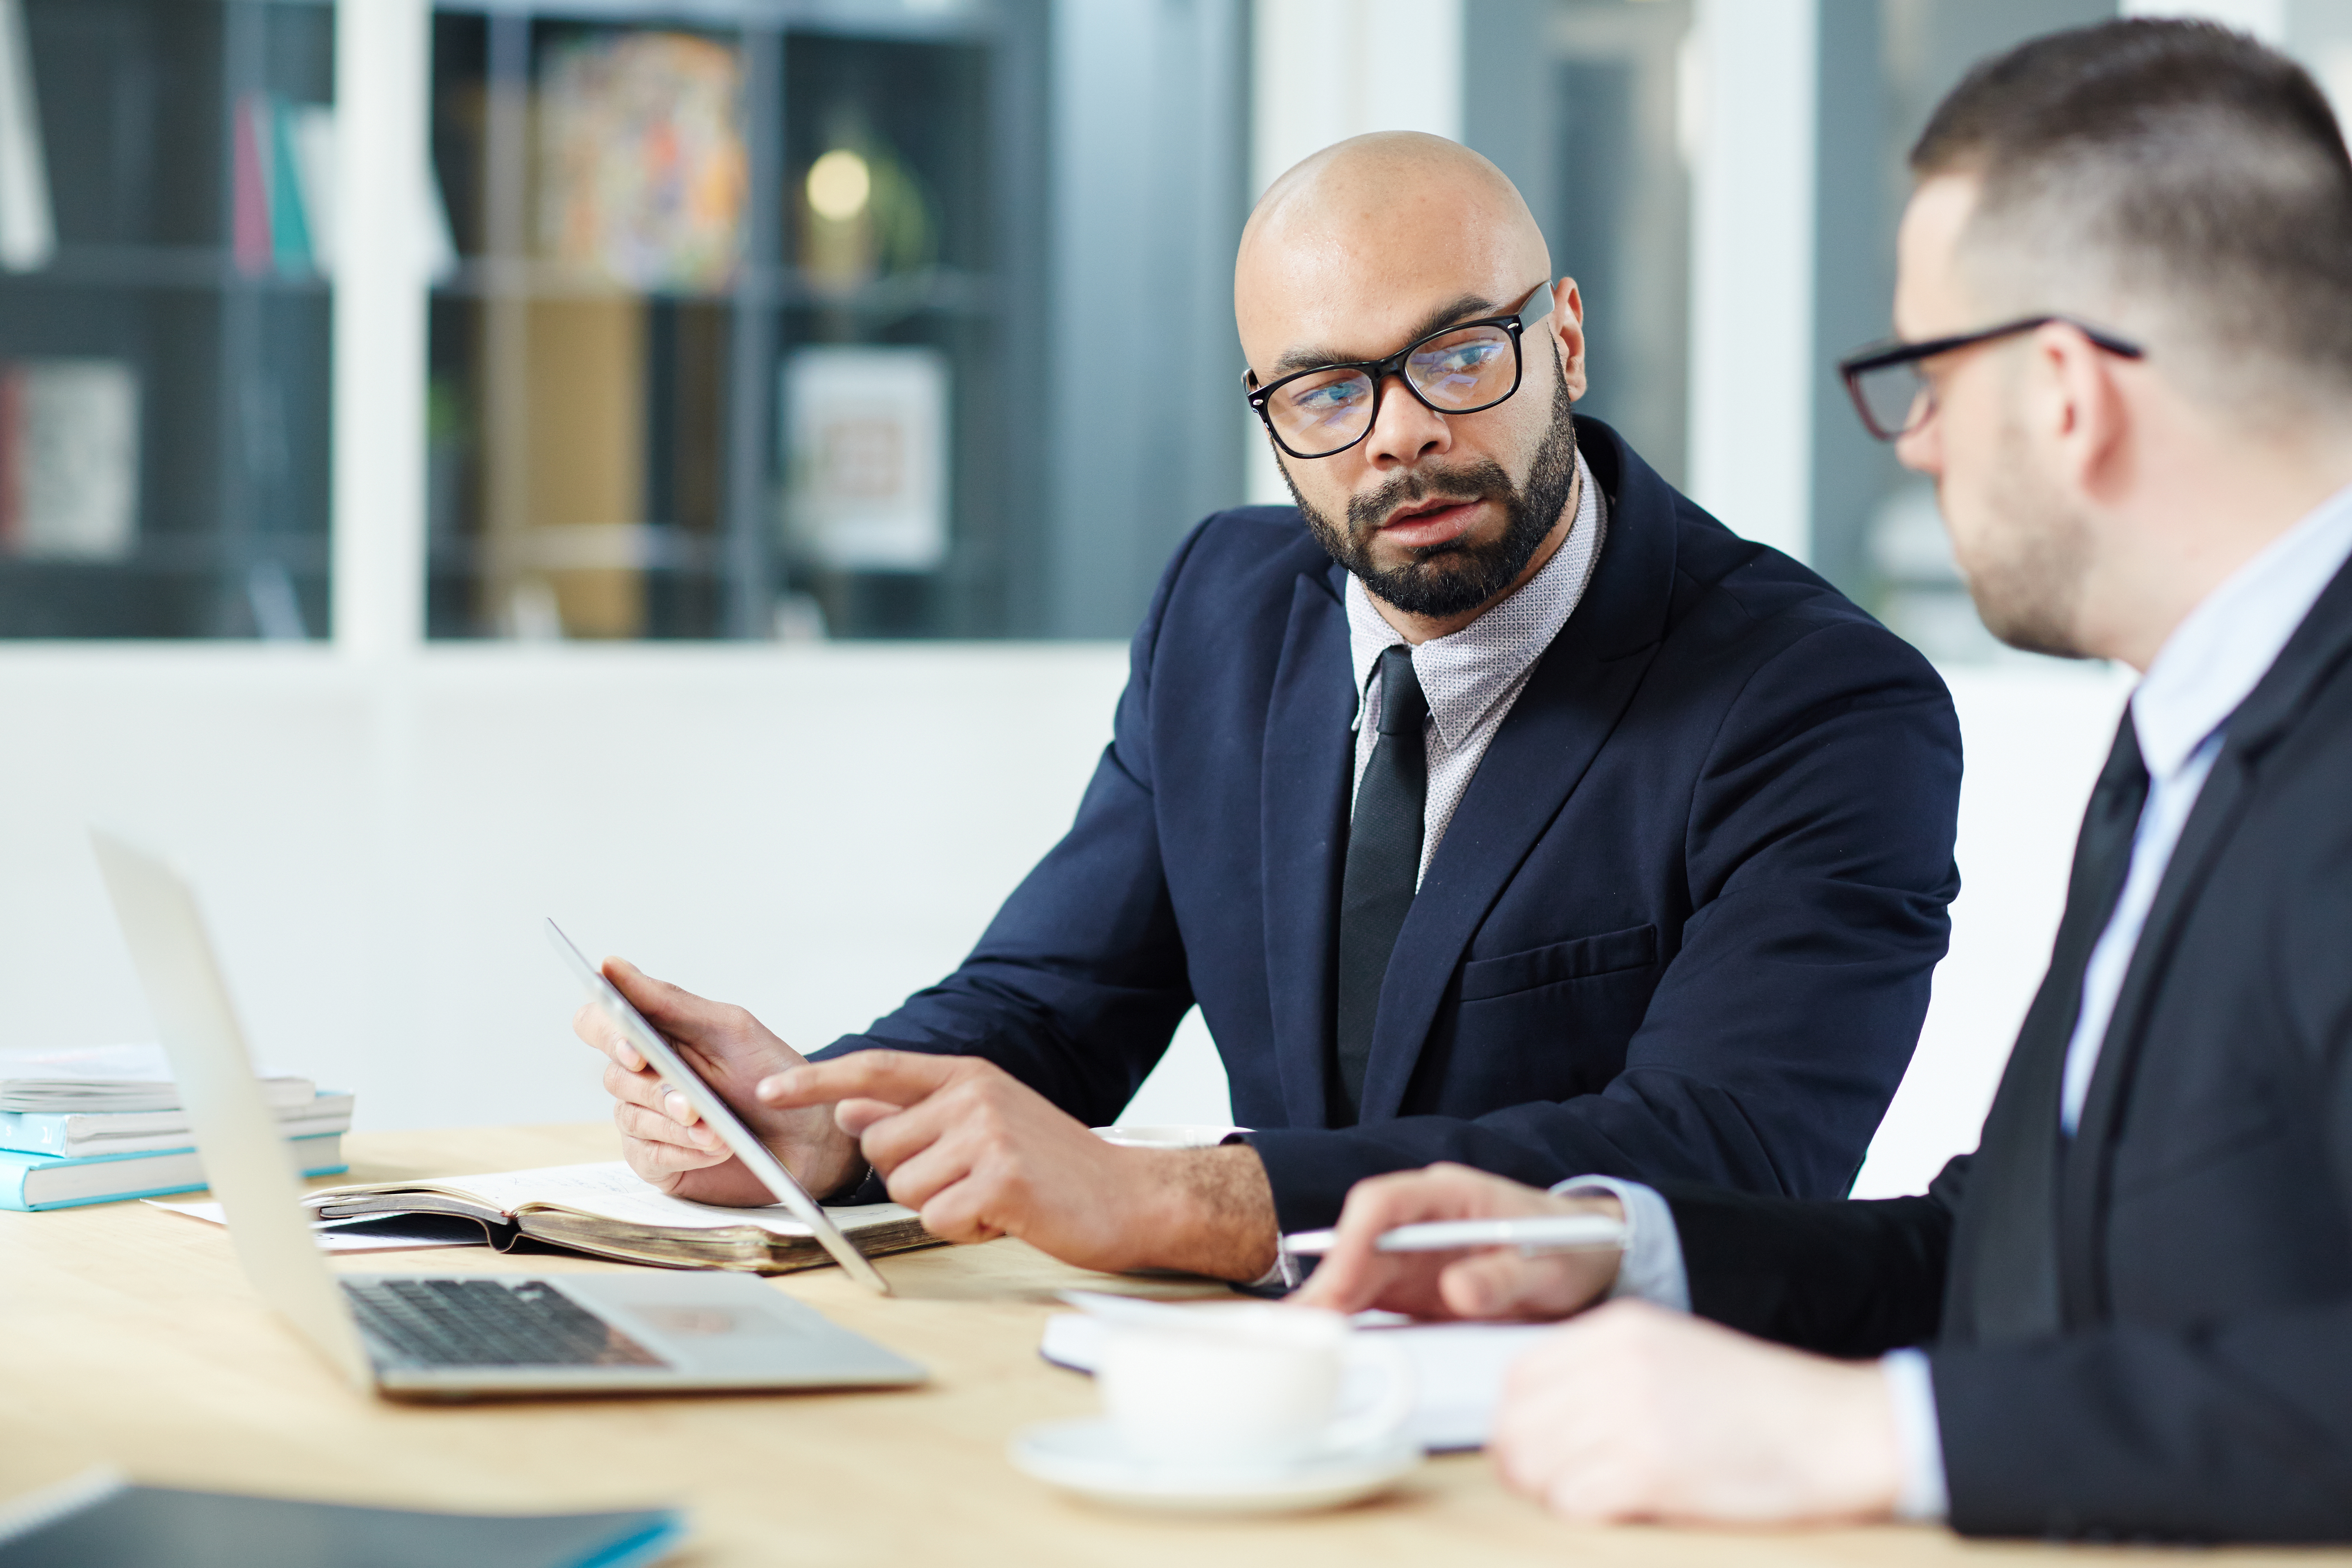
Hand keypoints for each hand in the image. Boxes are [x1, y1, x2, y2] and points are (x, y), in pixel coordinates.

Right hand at [573, 958, 863, 1205]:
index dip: (607, 1035)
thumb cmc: (770, 1073)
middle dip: (659, 1092)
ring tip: (720, 1133)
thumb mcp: (728, 1028)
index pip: (596, 1023)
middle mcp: (644, 1075)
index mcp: (655, 1034)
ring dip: (677, 1126)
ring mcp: (647, 1118)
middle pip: (615, 1077)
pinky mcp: (657, 1159)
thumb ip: (667, 1001)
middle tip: (694, 1104)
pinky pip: (646, 1154)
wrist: (810, 1134)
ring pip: (631, 1118)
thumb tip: (609, 965)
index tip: (638, 1052)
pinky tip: (713, 1149)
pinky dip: (681, 1151)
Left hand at [758, 1052, 1278, 1279]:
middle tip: (968, 1181)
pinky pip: (938, 1219)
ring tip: (992, 1198)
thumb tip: (850, 1107)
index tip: (768, 1090)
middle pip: (881, 1146)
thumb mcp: (986, 1122)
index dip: (816, 1081)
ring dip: (941, 1207)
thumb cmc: (1057, 1166)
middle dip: (913, 1177)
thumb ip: (918, 1112)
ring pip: (904, 1188)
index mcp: (968, 1076)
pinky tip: (1004, 1217)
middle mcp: (974, 1095)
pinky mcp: (1000, 1180)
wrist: (1132, 1196)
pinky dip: (965, 1230)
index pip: (875, 1069)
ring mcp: (988, 1135)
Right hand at [1289, 1162, 1623, 1320]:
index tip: (1340, 1282)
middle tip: (1301, 1330)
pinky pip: (1369, 1297)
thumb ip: (1503, 1277)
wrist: (1589, 1255)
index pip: (1382, 1203)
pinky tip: (1322, 1343)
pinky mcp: (1412, 1282)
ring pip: (1355, 1272)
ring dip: (1328, 1305)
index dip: (1353, 1240)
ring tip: (1296, 1344)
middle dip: (1328, 1284)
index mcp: (1448, 1194)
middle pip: (1357, 1243)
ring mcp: (1412, 1250)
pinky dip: (1345, 1318)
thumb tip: (1457, 1291)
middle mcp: (1419, 1217)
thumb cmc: (1568, 1248)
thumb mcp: (1548, 1265)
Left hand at [1491, 1300, 1903, 1523]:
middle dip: (1525, 1462)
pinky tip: (1619, 1508)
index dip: (1516, 1420)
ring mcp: (1630, 1413)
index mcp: (1619, 1329)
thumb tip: (1542, 1415)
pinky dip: (1583, 1513)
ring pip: (1533, 1465)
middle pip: (1516, 1422)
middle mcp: (1615, 1363)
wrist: (1837, 1429)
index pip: (1519, 1375)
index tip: (1534, 1446)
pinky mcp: (1650, 1468)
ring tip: (1591, 1496)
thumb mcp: (1674, 1354)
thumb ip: (1606, 1370)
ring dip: (1552, 1491)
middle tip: (1557, 1484)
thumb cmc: (1763, 1404)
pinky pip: (1572, 1501)